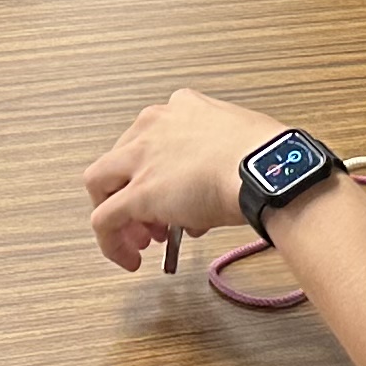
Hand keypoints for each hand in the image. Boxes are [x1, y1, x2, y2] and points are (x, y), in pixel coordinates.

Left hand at [83, 87, 288, 270]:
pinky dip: (111, 242)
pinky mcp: (135, 194)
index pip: (152, 138)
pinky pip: (104, 220)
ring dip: (118, 213)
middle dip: (133, 191)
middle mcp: (152, 126)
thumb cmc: (266, 155)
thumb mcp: (240, 138)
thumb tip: (209, 195)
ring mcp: (140, 159)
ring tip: (142, 241)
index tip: (171, 191)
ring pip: (99, 182)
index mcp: (181, 106)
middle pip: (121, 160)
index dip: (157, 170)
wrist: (266, 169)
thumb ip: (217, 160)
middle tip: (153, 220)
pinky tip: (129, 259)